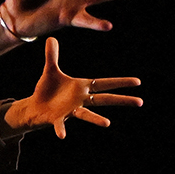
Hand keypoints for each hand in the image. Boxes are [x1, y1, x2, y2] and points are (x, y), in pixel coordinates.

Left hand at [5, 38, 141, 137]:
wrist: (34, 106)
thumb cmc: (46, 90)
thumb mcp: (50, 71)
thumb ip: (52, 56)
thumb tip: (50, 38)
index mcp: (82, 87)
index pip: (105, 83)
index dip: (120, 82)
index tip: (137, 82)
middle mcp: (80, 100)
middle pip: (104, 100)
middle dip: (122, 100)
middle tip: (140, 102)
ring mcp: (70, 110)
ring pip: (86, 115)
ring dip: (96, 119)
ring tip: (107, 123)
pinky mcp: (56, 118)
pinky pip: (60, 124)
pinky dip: (61, 129)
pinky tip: (62, 135)